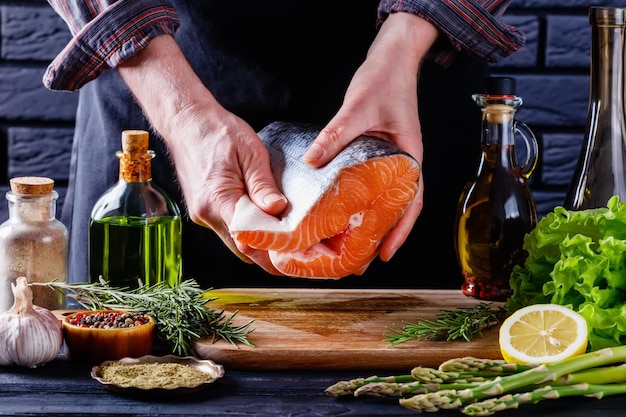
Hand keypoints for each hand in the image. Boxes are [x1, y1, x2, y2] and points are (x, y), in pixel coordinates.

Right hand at [117, 35, 287, 273]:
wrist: (186, 120)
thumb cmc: (218, 131)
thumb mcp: (250, 152)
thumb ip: (263, 185)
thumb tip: (278, 210)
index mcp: (218, 199)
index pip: (247, 241)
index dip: (271, 254)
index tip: (293, 257)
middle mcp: (206, 214)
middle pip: (241, 248)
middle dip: (267, 253)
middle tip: (295, 251)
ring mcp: (201, 214)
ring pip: (234, 240)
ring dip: (256, 241)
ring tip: (283, 235)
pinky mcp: (201, 210)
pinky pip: (227, 228)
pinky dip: (244, 230)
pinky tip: (261, 221)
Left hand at [303, 12, 437, 262]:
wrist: (392, 60)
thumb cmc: (385, 81)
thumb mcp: (359, 106)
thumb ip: (336, 134)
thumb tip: (312, 160)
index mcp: (409, 156)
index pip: (411, 201)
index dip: (400, 231)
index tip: (386, 254)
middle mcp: (404, 163)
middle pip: (399, 208)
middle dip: (383, 237)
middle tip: (362, 262)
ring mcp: (392, 160)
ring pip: (386, 199)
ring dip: (373, 224)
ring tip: (353, 247)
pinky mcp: (379, 153)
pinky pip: (374, 184)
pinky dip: (363, 202)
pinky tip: (346, 212)